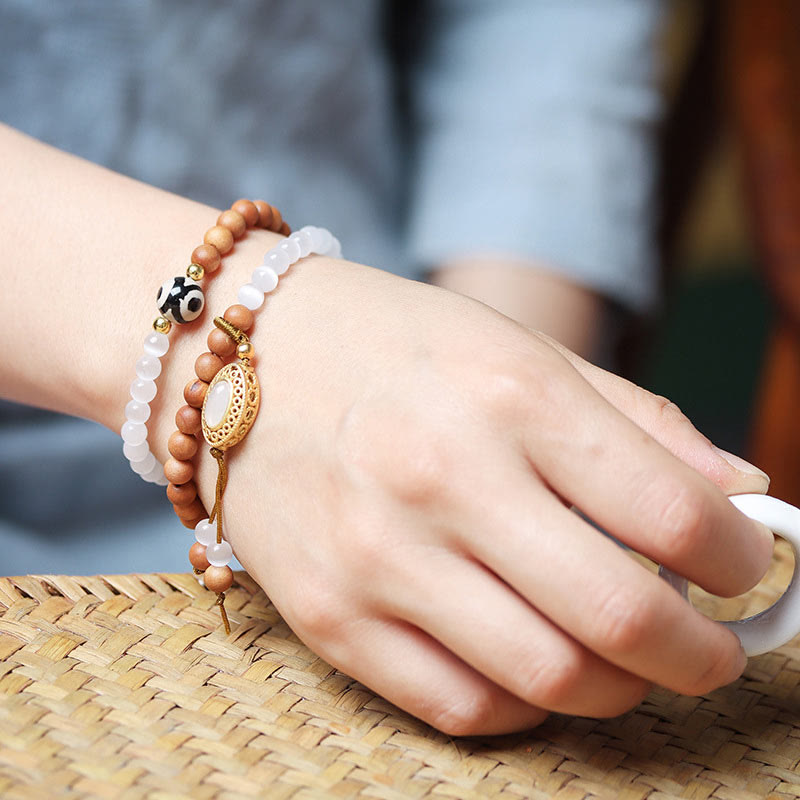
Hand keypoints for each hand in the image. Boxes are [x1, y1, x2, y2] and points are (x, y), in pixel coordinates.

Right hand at [192, 256, 771, 735]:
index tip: (744, 566)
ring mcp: (379, 557)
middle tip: (713, 647)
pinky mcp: (330, 616)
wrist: (246, 357)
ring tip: (625, 656)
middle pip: (621, 617)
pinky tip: (535, 661)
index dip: (739, 558)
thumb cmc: (395, 347)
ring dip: (621, 687)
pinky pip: (461, 705)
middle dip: (703, 653)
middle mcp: (443, 477)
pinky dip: (527, 704)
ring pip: (549, 680)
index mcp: (510, 394)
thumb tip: (742, 494)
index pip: (672, 512)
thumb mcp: (520, 351)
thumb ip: (638, 423)